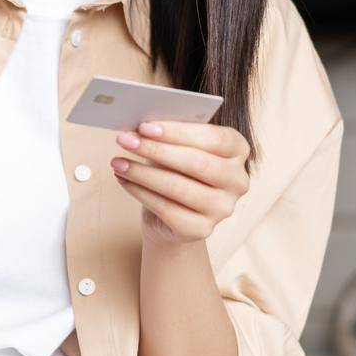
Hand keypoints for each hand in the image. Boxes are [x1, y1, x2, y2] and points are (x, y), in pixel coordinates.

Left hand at [111, 120, 249, 245]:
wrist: (172, 215)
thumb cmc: (175, 169)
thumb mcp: (176, 145)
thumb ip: (168, 134)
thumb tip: (140, 127)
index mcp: (238, 150)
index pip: (214, 138)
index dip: (178, 131)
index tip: (145, 126)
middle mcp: (238, 181)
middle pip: (196, 162)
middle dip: (155, 149)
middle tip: (124, 140)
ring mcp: (223, 208)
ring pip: (178, 187)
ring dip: (142, 172)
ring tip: (117, 162)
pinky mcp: (202, 229)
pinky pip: (166, 208)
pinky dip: (139, 191)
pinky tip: (123, 179)